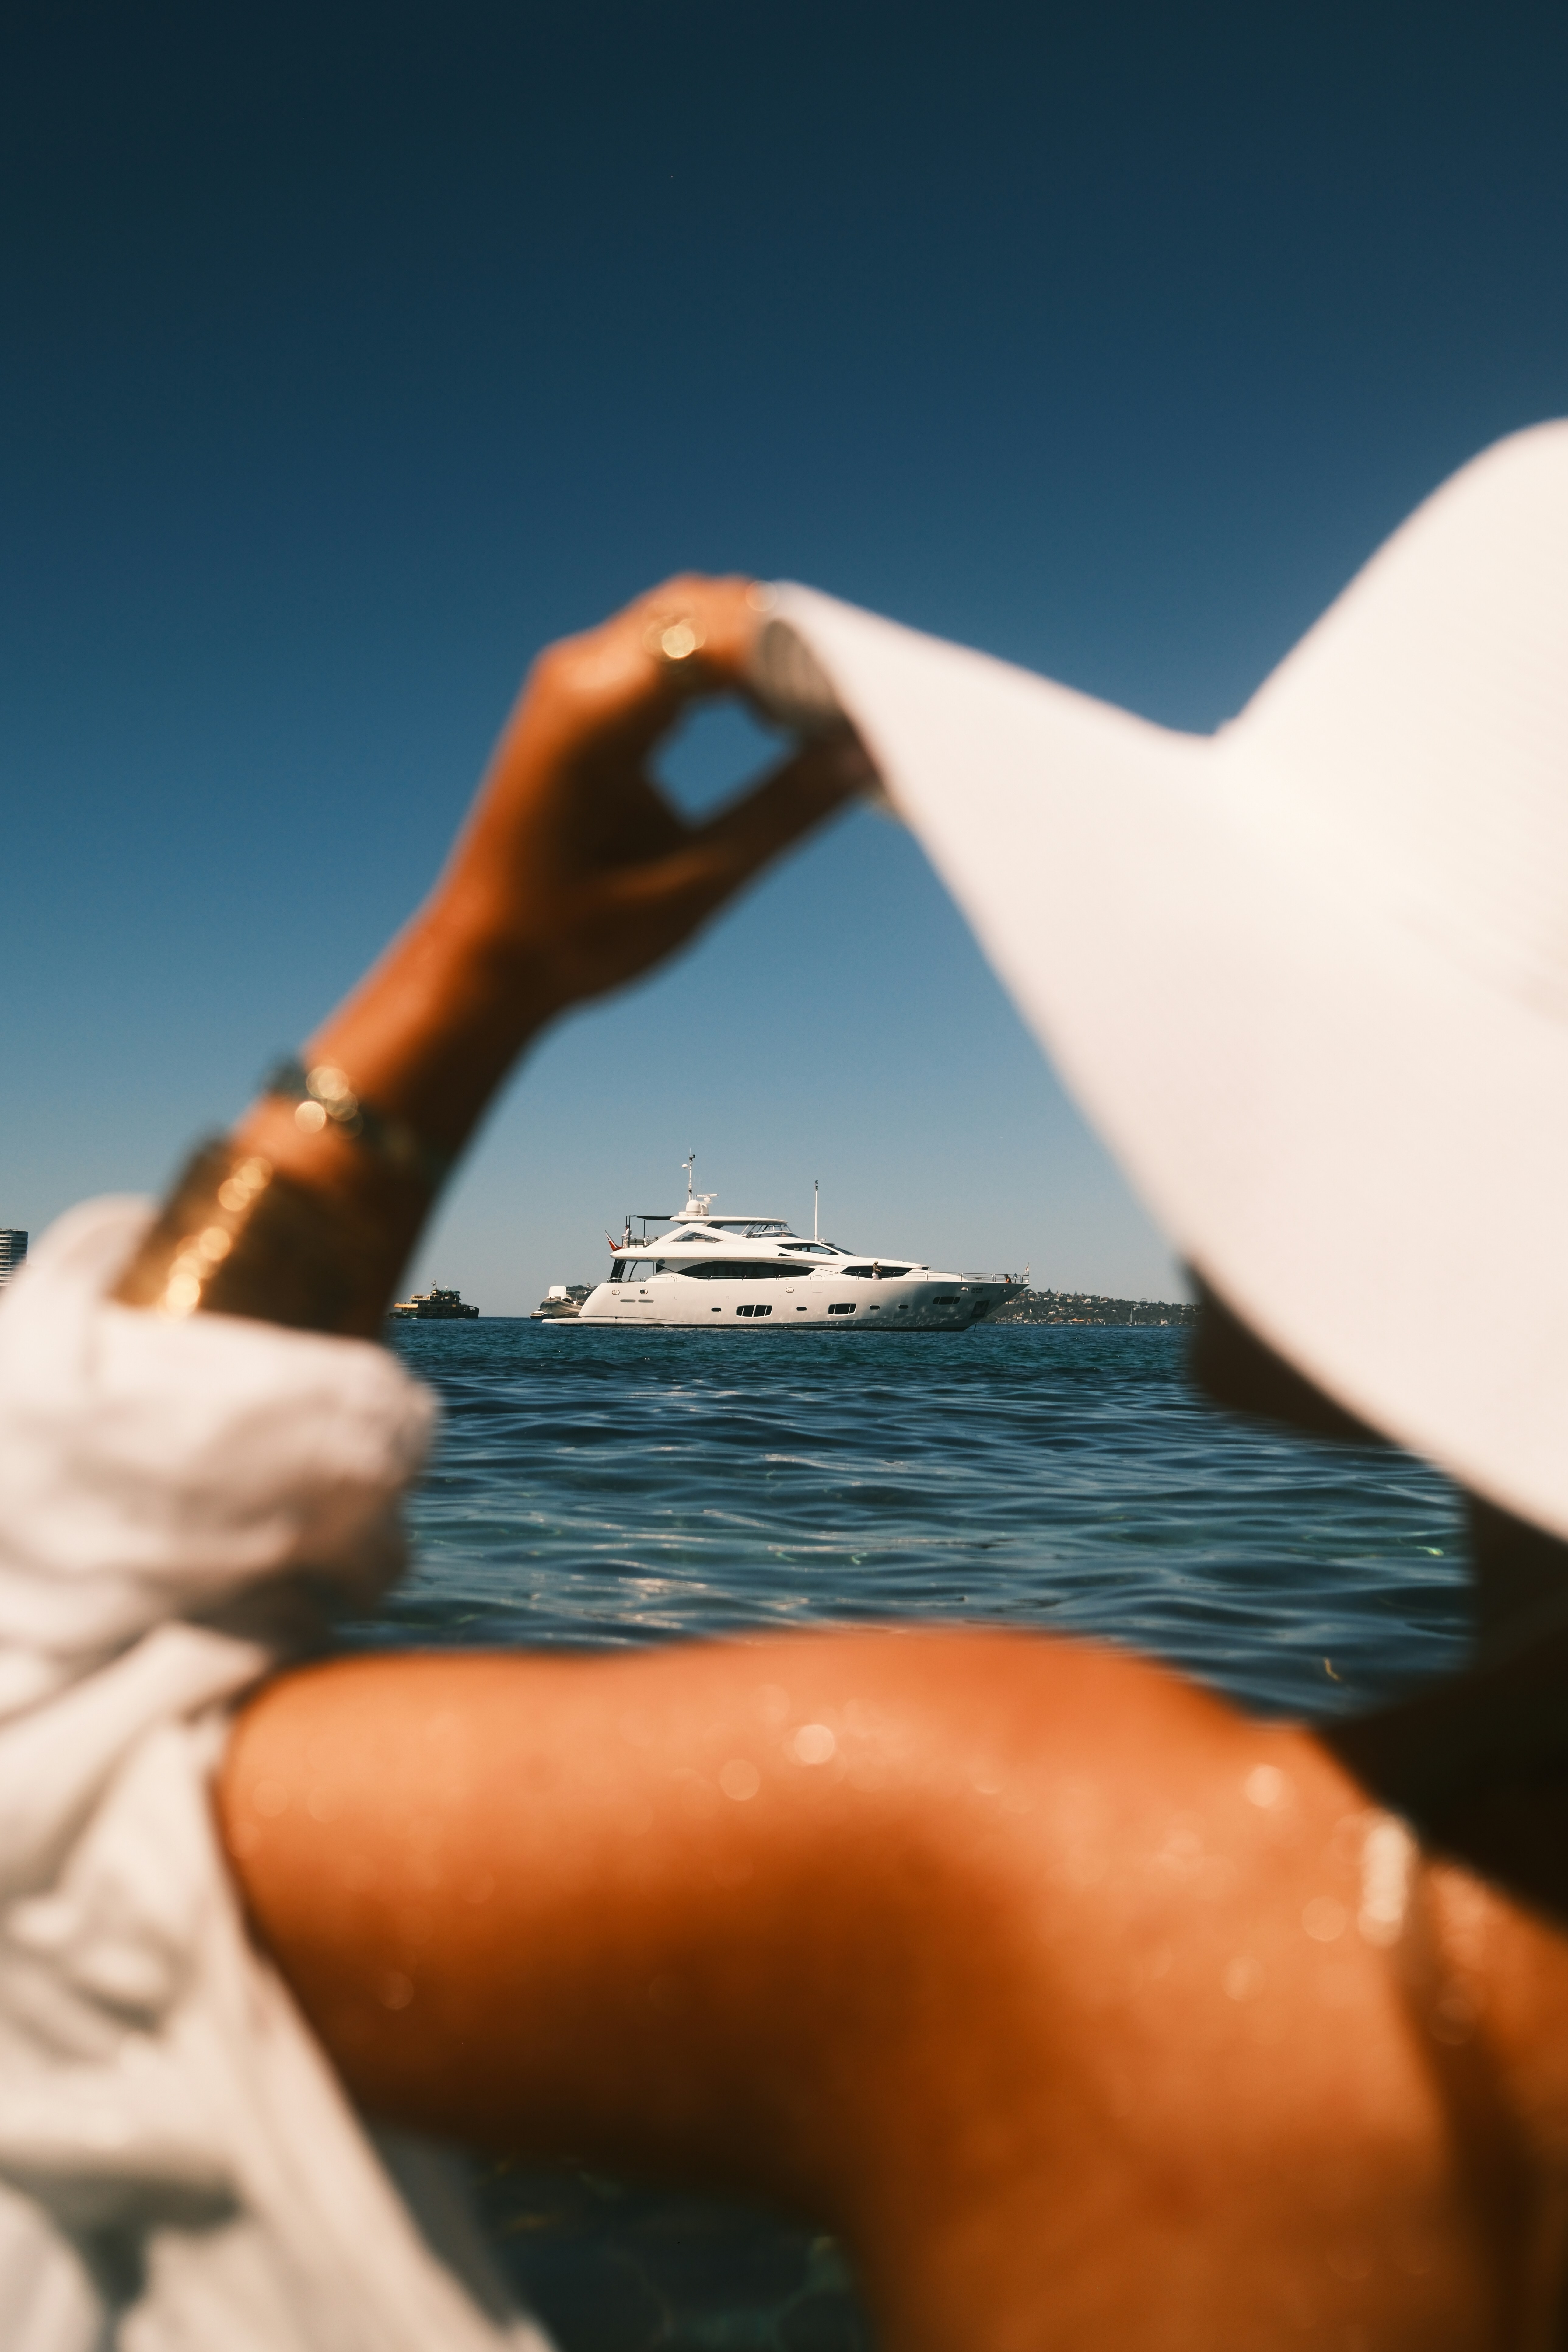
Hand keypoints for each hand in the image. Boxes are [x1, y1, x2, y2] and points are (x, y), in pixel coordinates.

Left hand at [442, 574, 868, 1015]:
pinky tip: (767, 718)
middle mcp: (578, 675)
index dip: (800, 656)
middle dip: (788, 644)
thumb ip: (783, 811)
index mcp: (595, 714)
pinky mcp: (581, 700)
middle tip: (854, 706)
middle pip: (706, 610)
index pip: (719, 638)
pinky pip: (666, 649)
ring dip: (760, 651)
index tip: (862, 697)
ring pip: (689, 617)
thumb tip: (865, 753)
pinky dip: (726, 665)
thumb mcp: (693, 884)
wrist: (483, 961)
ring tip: (816, 715)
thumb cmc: (572, 936)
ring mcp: (574, 681)